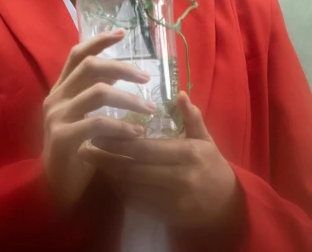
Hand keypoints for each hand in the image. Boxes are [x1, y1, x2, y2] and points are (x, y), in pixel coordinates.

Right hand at [42, 29, 157, 211]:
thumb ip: (95, 94)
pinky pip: (97, 123)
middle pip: (90, 66)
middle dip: (122, 68)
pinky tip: (137, 132)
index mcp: (61, 89)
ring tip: (150, 108)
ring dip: (128, 98)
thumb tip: (123, 71)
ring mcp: (57, 116)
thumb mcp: (83, 116)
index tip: (123, 33)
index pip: (77, 53)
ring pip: (98, 91)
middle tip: (147, 77)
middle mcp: (56, 97)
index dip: (99, 40)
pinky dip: (121, 126)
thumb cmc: (75, 152)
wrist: (54, 191)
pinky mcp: (62, 137)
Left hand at [78, 91, 239, 229]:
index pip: (146, 148)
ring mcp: (173, 201)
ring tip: (92, 161)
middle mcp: (180, 179)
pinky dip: (120, 191)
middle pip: (134, 169)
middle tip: (85, 147)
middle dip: (107, 159)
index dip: (119, 141)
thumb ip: (191, 117)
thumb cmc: (212, 165)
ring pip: (132, 188)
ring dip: (110, 175)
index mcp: (188, 154)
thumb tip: (180, 93)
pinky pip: (137, 204)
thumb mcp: (204, 138)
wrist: (226, 206)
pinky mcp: (167, 217)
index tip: (98, 131)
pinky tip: (109, 179)